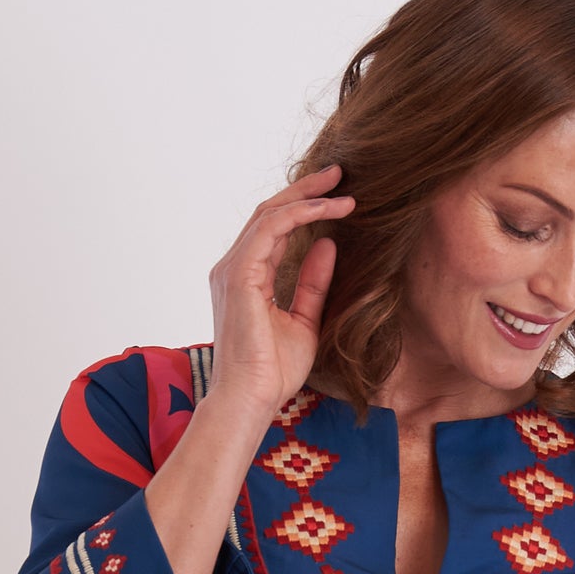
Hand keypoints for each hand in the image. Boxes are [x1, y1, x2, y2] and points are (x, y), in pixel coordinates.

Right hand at [205, 166, 353, 429]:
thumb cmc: (272, 372)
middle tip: (340, 173)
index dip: (305, 207)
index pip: (273, 229)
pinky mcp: (239, 275)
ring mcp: (232, 269)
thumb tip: (327, 245)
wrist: (251, 400)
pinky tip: (328, 210)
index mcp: (246, 278)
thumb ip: (313, 282)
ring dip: (307, 197)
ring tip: (342, 188)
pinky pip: (269, 229)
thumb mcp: (305, 320)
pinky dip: (299, 214)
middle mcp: (234, 267)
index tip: (339, 196)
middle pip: (269, 212)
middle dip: (305, 189)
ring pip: (269, 214)